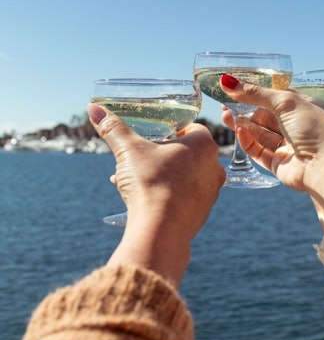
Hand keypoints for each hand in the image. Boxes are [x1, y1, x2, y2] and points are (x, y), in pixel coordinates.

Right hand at [87, 104, 225, 283]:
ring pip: (184, 175)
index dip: (172, 130)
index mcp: (204, 145)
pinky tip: (143, 198)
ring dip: (161, 174)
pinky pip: (185, 196)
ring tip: (132, 180)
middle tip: (140, 158)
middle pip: (187, 153)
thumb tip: (94, 109)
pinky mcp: (203, 211)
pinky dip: (167, 194)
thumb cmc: (150, 183)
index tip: (156, 136)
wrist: (160, 230)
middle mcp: (214, 167)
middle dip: (161, 154)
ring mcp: (211, 191)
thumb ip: (113, 128)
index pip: (192, 128)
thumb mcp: (129, 151)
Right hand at [219, 75, 323, 228]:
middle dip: (245, 109)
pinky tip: (240, 132)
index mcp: (305, 107)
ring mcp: (288, 147)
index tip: (236, 88)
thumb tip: (227, 81)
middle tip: (224, 104)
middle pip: (266, 116)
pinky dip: (249, 142)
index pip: (277, 96)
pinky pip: (260, 152)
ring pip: (260, 134)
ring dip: (243, 125)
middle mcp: (297, 126)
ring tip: (225, 116)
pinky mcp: (280, 164)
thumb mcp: (285, 101)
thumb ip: (255, 92)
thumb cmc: (315, 127)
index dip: (257, 92)